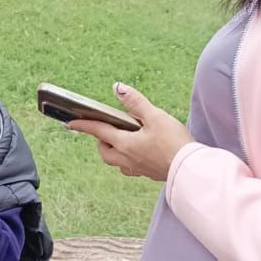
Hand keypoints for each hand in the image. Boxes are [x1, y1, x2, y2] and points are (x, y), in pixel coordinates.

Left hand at [66, 83, 194, 181]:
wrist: (190, 169)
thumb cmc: (174, 142)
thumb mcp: (155, 117)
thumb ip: (135, 102)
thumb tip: (118, 88)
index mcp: (124, 144)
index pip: (98, 131)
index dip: (83, 125)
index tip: (70, 123)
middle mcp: (126, 159)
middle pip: (105, 151)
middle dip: (101, 141)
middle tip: (107, 129)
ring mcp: (137, 168)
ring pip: (116, 162)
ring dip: (113, 151)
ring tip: (124, 139)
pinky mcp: (148, 173)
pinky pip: (130, 167)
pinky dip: (128, 159)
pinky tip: (139, 152)